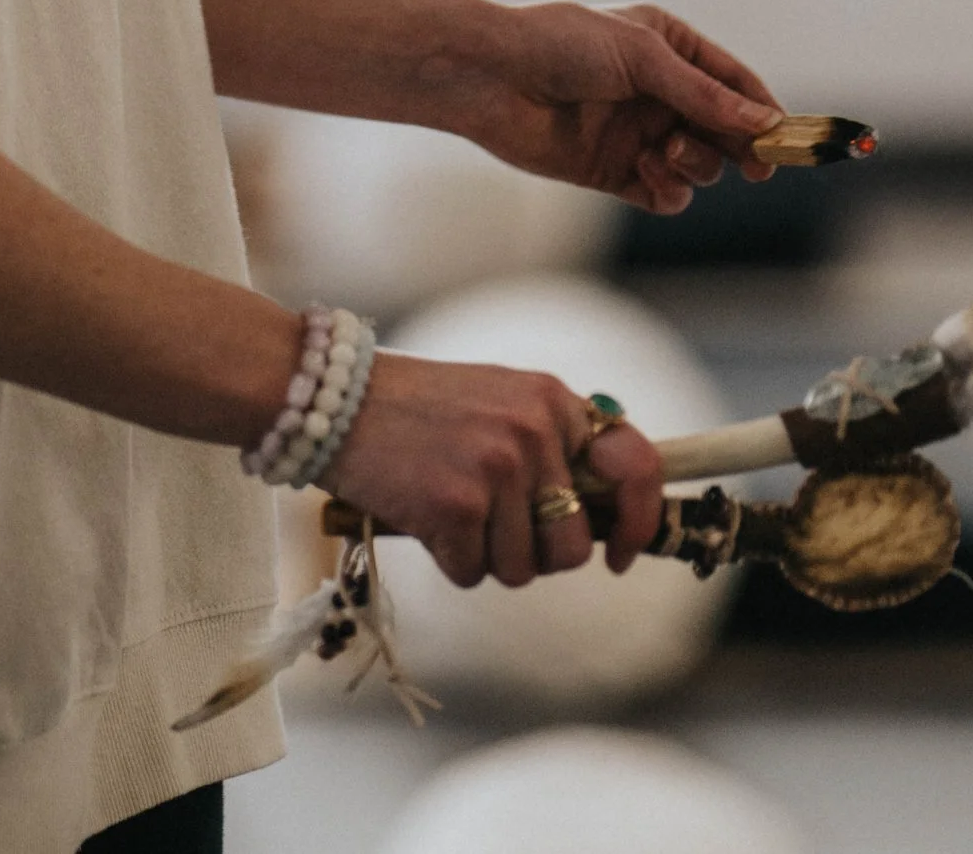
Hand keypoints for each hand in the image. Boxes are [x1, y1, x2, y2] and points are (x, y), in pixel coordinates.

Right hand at [325, 349, 664, 587]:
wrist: (331, 398)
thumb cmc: (416, 410)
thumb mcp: (498, 403)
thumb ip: (551, 447)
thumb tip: (601, 522)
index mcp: (552, 400)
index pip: (636, 464)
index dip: (641, 520)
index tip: (621, 553)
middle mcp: (535, 430)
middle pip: (573, 546)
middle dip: (536, 553)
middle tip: (489, 526)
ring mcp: (499, 468)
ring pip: (522, 569)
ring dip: (486, 557)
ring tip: (447, 508)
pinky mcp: (459, 505)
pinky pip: (473, 574)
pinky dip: (447, 560)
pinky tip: (421, 515)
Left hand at [442, 0, 781, 215]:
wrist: (492, 78)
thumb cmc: (562, 44)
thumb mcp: (642, 58)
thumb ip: (703, 94)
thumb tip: (763, 120)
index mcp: (668, 47)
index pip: (732, 80)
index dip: (763, 108)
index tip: (789, 138)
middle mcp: (659, 91)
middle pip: (724, 129)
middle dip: (740, 146)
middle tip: (755, 166)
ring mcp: (639, 133)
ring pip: (699, 164)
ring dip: (695, 165)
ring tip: (667, 153)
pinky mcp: (615, 172)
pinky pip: (665, 194)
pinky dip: (668, 190)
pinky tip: (649, 174)